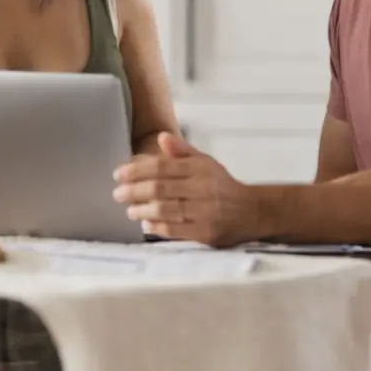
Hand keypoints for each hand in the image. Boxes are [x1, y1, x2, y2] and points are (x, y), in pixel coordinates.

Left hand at [112, 132, 249, 246]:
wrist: (252, 211)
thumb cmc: (222, 186)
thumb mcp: (206, 163)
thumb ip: (182, 151)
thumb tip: (161, 137)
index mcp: (201, 168)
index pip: (162, 167)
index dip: (137, 170)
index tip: (118, 174)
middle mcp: (203, 189)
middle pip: (160, 189)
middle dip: (134, 191)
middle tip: (117, 193)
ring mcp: (205, 212)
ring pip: (165, 210)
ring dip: (142, 210)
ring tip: (129, 210)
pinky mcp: (206, 233)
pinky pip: (175, 230)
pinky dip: (157, 227)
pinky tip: (146, 224)